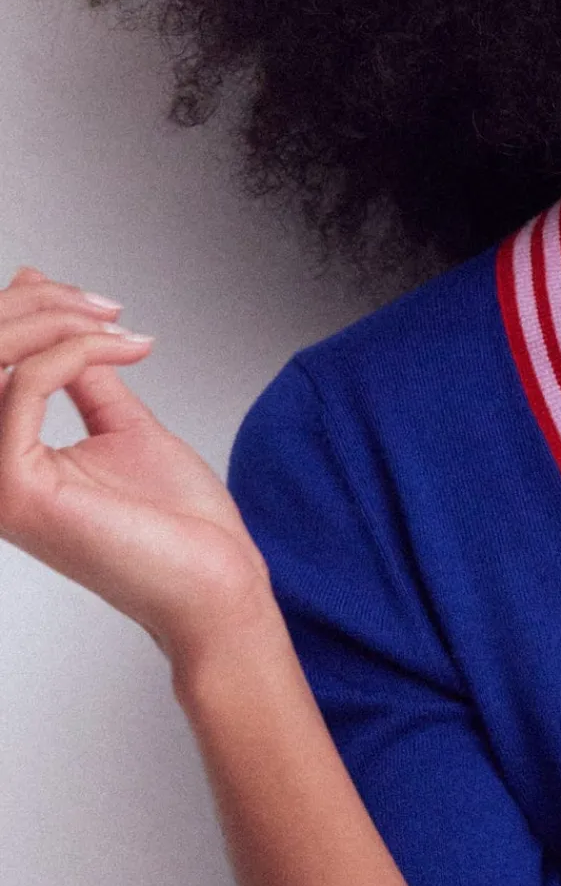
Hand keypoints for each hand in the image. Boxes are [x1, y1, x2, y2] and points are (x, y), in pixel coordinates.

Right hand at [0, 264, 273, 664]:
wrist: (214, 587)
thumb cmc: (179, 527)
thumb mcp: (123, 427)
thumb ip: (84, 375)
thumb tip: (63, 320)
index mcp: (6, 457)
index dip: (25, 313)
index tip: (86, 299)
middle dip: (36, 307)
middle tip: (98, 304)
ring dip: (56, 322)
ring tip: (113, 324)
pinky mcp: (16, 486)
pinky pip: (26, 385)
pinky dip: (75, 352)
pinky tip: (122, 348)